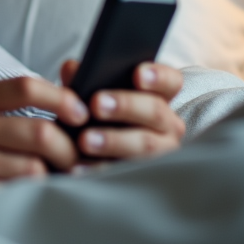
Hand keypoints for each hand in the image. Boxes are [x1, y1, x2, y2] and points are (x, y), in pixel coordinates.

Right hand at [0, 76, 90, 217]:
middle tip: (75, 160)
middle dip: (69, 149)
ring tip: (50, 180)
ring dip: (51, 178)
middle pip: (42, 130)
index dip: (63, 98)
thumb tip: (62, 107)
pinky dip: (29, 196)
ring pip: (36, 167)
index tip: (80, 113)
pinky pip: (19, 194)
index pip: (26, 86)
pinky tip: (24, 196)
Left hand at [59, 60, 184, 161]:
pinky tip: (79, 166)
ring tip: (85, 139)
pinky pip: (126, 173)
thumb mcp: (89, 93)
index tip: (137, 74)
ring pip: (145, 144)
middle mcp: (167, 124)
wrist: (90, 152)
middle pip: (155, 111)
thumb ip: (83, 77)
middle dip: (125, 106)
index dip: (157, 76)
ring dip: (114, 141)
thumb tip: (73, 68)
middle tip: (96, 104)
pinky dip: (100, 168)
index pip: (170, 82)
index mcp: (158, 96)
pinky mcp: (144, 175)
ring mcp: (161, 152)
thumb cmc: (96, 114)